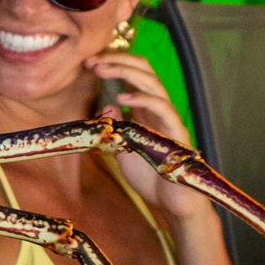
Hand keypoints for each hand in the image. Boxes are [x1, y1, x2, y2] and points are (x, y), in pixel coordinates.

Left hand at [88, 50, 202, 212]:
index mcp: (146, 110)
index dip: (114, 64)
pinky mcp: (176, 133)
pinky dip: (142, 98)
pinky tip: (121, 97)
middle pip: (144, 70)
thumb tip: (107, 105)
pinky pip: (162, 108)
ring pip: (153, 83)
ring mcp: (168, 118)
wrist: (171, 203)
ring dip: (126, 72)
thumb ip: (115, 127)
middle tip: (92, 60)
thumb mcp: (123, 148)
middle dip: (118, 60)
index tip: (89, 63)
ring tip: (102, 69)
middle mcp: (158, 109)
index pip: (134, 75)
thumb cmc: (150, 177)